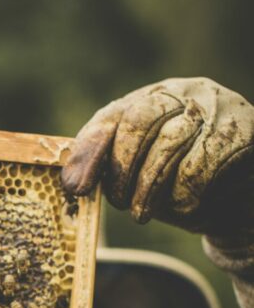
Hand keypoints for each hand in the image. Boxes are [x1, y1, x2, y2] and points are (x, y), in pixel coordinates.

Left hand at [61, 77, 253, 238]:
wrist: (242, 198)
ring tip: (141, 214)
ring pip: (170, 141)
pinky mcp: (242, 130)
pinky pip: (202, 161)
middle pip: (140, 120)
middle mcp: (184, 92)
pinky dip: (184, 192)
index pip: (113, 116)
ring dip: (149, 186)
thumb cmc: (183, 183)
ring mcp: (215, 107)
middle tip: (117, 203)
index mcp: (152, 97)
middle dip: (121, 168)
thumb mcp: (142, 175)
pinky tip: (182, 209)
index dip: (91, 151)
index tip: (76, 187)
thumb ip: (111, 169)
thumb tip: (71, 182)